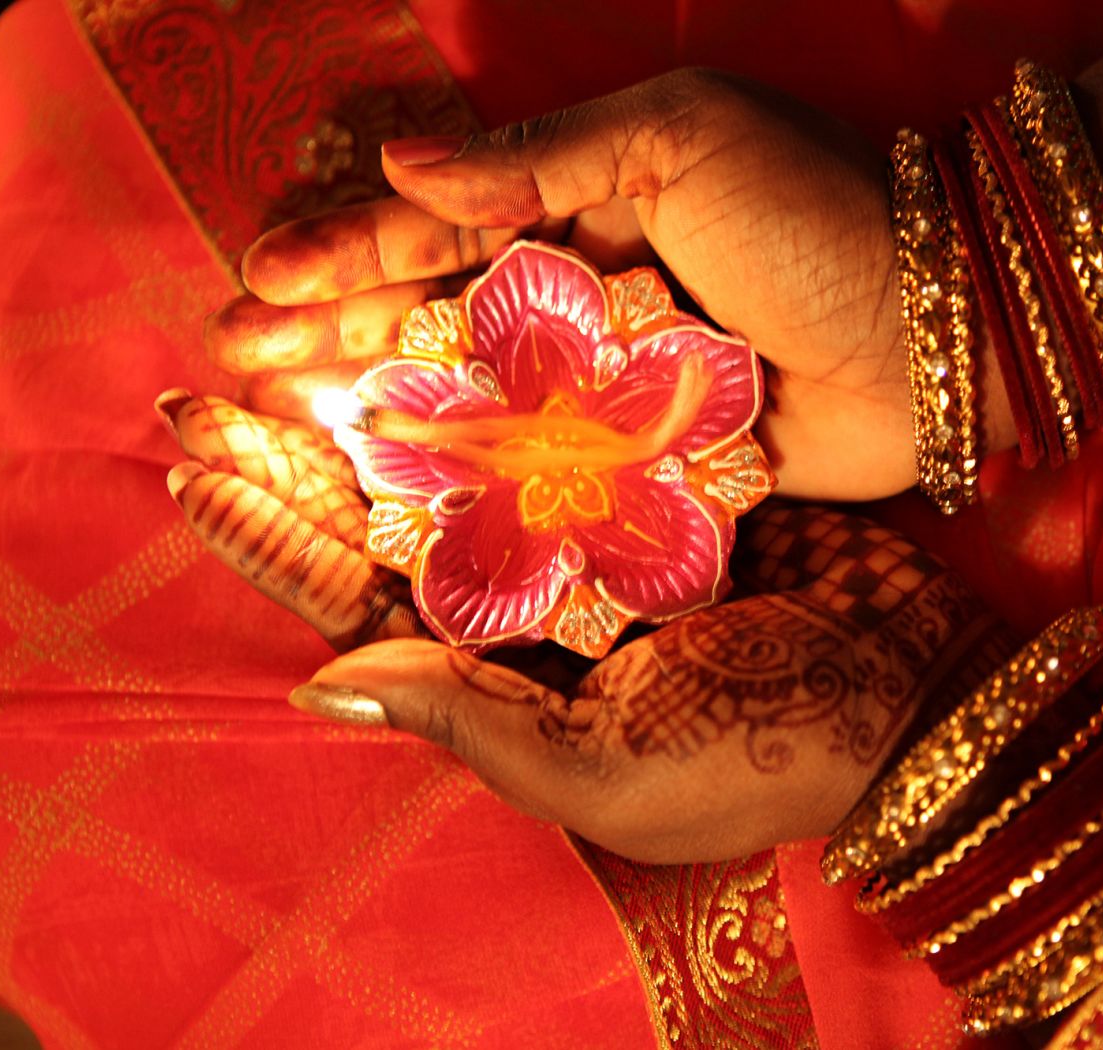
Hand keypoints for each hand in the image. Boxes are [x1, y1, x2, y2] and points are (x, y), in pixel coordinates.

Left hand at [160, 391, 1014, 862]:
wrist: (909, 694)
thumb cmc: (754, 761)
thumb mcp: (605, 773)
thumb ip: (470, 724)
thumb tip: (319, 683)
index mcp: (501, 679)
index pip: (360, 602)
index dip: (276, 540)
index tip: (194, 470)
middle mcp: (534, 599)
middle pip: (394, 512)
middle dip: (304, 450)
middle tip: (213, 377)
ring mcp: (596, 531)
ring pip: (469, 449)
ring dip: (391, 388)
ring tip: (309, 317)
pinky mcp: (661, 477)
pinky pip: (567, 413)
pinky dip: (511, 365)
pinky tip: (453, 303)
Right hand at [205, 69, 922, 499]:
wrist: (945, 331)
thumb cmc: (821, 214)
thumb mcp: (681, 139)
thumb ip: (541, 161)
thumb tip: (401, 165)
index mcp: (588, 203)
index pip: (443, 227)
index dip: (348, 253)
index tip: (262, 280)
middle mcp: (590, 296)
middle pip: (438, 318)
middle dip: (335, 336)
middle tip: (238, 359)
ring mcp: (615, 386)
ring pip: (476, 399)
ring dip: (379, 409)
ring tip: (280, 421)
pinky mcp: (652, 463)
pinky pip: (547, 471)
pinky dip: (473, 481)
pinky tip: (393, 494)